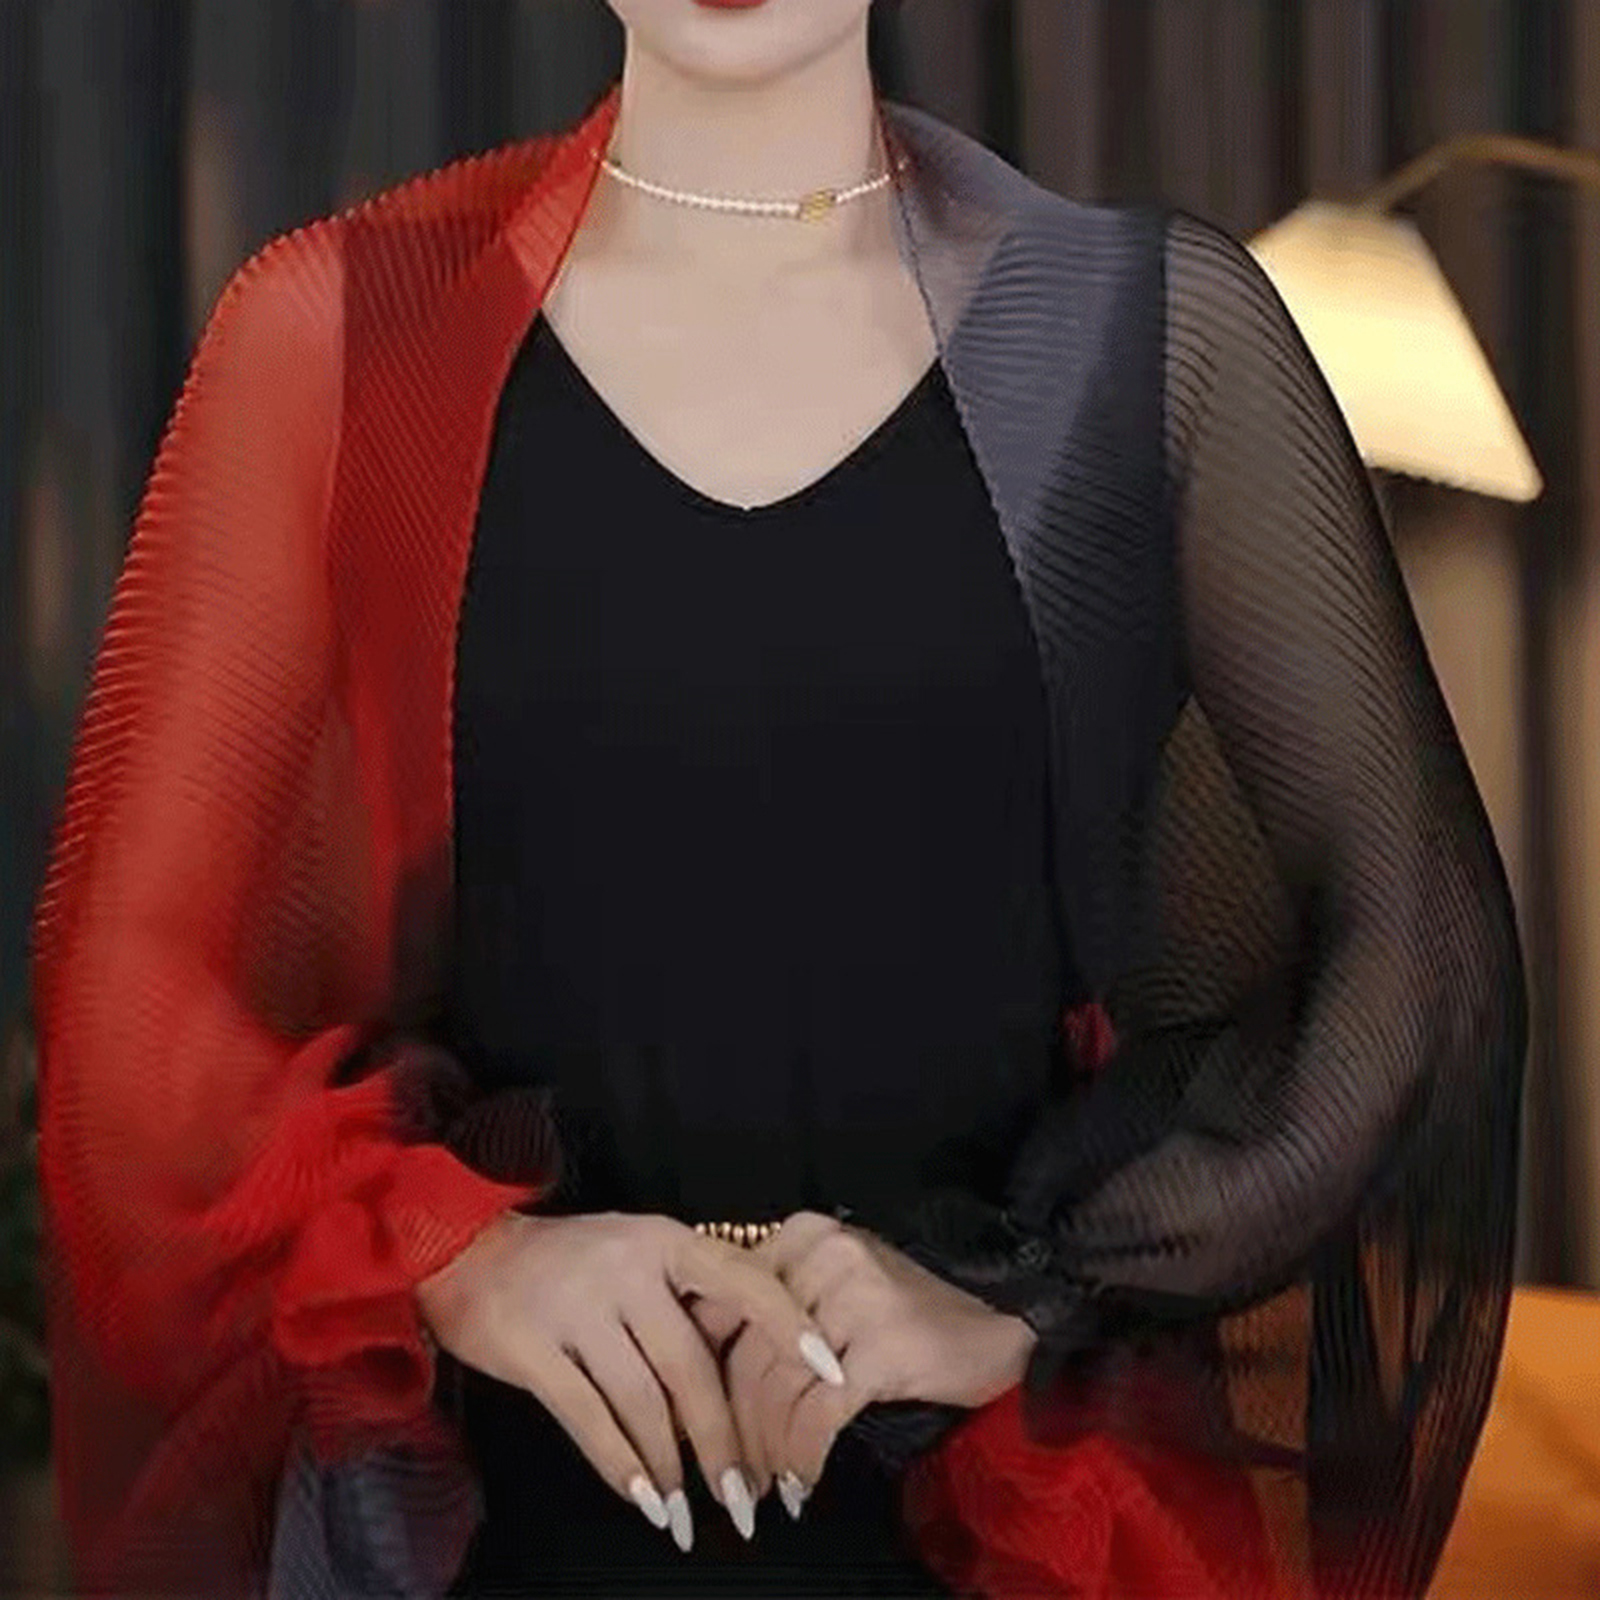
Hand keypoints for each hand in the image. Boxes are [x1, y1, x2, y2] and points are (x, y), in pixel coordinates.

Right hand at [415, 1211, 846, 1551]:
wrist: (463, 1248)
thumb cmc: (565, 1261)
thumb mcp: (633, 1253)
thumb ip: (684, 1297)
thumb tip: (750, 1366)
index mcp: (663, 1240)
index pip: (743, 1280)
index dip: (789, 1326)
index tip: (830, 1375)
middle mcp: (627, 1266)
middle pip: (692, 1366)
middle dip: (724, 1441)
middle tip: (748, 1498)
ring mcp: (577, 1305)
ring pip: (643, 1400)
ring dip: (670, 1466)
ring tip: (686, 1514)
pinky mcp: (531, 1345)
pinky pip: (587, 1417)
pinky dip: (619, 1465)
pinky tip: (642, 1499)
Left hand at [690, 1211, 1037, 1510]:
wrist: (1001, 1322)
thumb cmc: (910, 1314)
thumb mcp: (835, 1287)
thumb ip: (775, 1308)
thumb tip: (701, 1365)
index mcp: (804, 1233)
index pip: (728, 1306)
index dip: (706, 1372)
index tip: (701, 1419)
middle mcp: (826, 1254)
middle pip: (749, 1352)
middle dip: (736, 1423)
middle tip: (735, 1469)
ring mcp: (858, 1298)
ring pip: (780, 1387)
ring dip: (769, 1448)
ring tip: (768, 1482)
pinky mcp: (885, 1346)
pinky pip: (821, 1414)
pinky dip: (804, 1455)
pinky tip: (803, 1480)